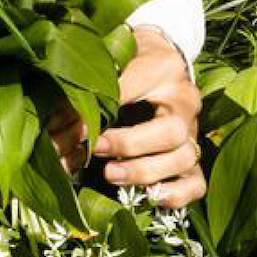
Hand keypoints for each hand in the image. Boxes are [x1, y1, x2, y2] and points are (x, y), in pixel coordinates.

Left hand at [45, 24, 206, 206]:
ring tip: (110, 175)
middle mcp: (185, 101)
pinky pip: (196, 184)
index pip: (135, 89)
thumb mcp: (110, 61)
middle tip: (97, 149)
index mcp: (164, 68)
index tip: (77, 129)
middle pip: (171, 131)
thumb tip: (60, 124)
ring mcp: (193, 132)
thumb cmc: (128, 63)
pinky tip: (144, 195)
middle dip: (130, 146)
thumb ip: (88, 88)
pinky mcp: (193, 158)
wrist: (162, 64)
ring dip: (145, 172)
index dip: (103, 113)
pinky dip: (172, 195)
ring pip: (184, 158)